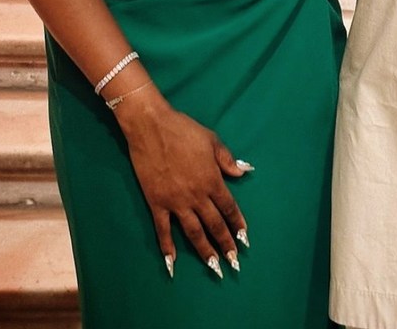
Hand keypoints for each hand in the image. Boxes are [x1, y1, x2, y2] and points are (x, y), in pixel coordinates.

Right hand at [114, 89, 250, 276]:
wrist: (152, 127)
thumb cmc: (184, 130)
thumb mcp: (212, 140)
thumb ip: (227, 159)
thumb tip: (243, 172)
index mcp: (212, 180)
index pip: (228, 208)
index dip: (237, 224)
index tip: (244, 239)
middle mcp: (196, 195)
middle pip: (214, 225)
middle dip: (226, 244)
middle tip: (234, 263)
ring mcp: (176, 201)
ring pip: (193, 232)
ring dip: (205, 251)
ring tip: (214, 268)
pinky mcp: (157, 203)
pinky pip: (163, 229)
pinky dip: (167, 247)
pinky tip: (171, 263)